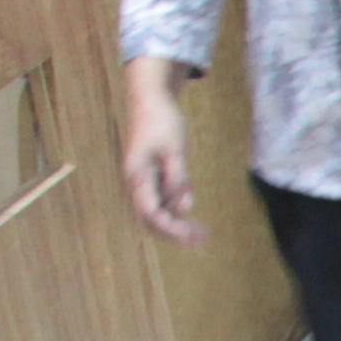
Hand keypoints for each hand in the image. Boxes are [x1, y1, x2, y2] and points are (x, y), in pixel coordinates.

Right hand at [118, 61, 199, 243]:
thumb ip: (178, 178)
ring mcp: (144, 182)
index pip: (151, 213)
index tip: (192, 235)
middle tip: (202, 239)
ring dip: (177, 225)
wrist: (150, 101)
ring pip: (157, 213)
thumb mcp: (175, 149)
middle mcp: (137, 183)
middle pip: (152, 219)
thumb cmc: (161, 121)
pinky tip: (193, 218)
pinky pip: (162, 202)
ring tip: (202, 233)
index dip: (170, 228)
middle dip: (175, 232)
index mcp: (138, 177)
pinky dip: (177, 212)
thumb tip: (185, 207)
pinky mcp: (152, 178)